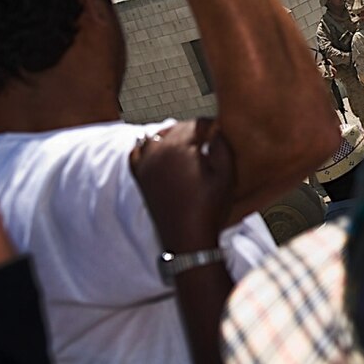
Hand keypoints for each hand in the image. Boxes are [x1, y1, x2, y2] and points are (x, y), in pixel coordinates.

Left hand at [130, 119, 234, 251]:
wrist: (187, 240)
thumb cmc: (208, 208)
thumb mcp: (225, 175)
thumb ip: (222, 145)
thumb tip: (216, 129)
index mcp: (178, 147)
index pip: (198, 123)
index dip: (213, 127)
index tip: (222, 135)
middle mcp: (156, 151)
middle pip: (178, 127)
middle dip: (195, 132)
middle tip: (210, 143)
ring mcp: (145, 165)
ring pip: (158, 136)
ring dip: (174, 137)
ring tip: (190, 149)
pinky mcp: (140, 178)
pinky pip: (138, 152)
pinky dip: (149, 148)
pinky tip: (163, 154)